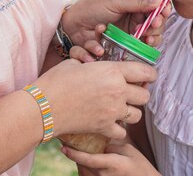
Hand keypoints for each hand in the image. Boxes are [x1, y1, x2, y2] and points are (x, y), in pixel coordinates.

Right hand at [34, 59, 155, 139]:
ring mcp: (112, 111)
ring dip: (131, 112)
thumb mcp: (74, 63)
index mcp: (112, 71)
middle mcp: (117, 91)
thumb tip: (93, 61)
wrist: (42, 107)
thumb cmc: (55, 81)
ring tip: (120, 109)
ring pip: (137, 115)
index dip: (149, 74)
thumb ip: (92, 63)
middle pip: (145, 95)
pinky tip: (110, 123)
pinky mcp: (104, 128)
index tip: (146, 76)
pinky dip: (118, 129)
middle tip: (130, 92)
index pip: (145, 72)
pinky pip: (122, 132)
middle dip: (140, 93)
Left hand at [62, 0, 171, 56]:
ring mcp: (135, 25)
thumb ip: (138, 1)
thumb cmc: (92, 7)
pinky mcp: (130, 40)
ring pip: (153, 34)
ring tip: (145, 39)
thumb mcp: (115, 0)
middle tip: (150, 29)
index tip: (162, 15)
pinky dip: (139, 45)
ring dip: (151, 37)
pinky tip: (133, 42)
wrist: (74, 26)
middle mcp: (138, 9)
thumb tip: (160, 1)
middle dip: (157, 25)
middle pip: (159, 19)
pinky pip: (141, 45)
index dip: (164, 8)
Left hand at [63, 141, 160, 175]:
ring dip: (77, 160)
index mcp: (113, 164)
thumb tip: (97, 131)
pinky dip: (83, 166)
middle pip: (82, 165)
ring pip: (83, 171)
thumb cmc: (139, 166)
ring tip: (71, 147)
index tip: (64, 147)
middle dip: (73, 154)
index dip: (74, 154)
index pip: (89, 160)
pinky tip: (81, 157)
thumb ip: (112, 142)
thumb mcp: (128, 150)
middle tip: (65, 140)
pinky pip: (87, 175)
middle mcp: (105, 175)